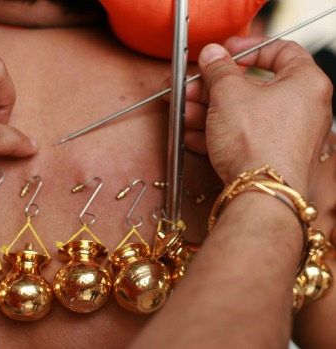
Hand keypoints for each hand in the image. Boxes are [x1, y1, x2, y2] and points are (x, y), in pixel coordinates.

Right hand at [184, 36, 332, 190]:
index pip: (281, 51)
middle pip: (252, 87)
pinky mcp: (271, 157)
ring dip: (208, 111)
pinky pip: (242, 137)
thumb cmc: (257, 141)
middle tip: (191, 86)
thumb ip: (218, 69)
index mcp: (305, 82)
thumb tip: (212, 54)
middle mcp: (302, 108)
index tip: (224, 52)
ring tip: (184, 111)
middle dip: (214, 87)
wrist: (260, 192)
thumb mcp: (228, 94)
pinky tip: (192, 133)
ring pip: (242, 114)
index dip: (248, 48)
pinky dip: (217, 133)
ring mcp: (287, 135)